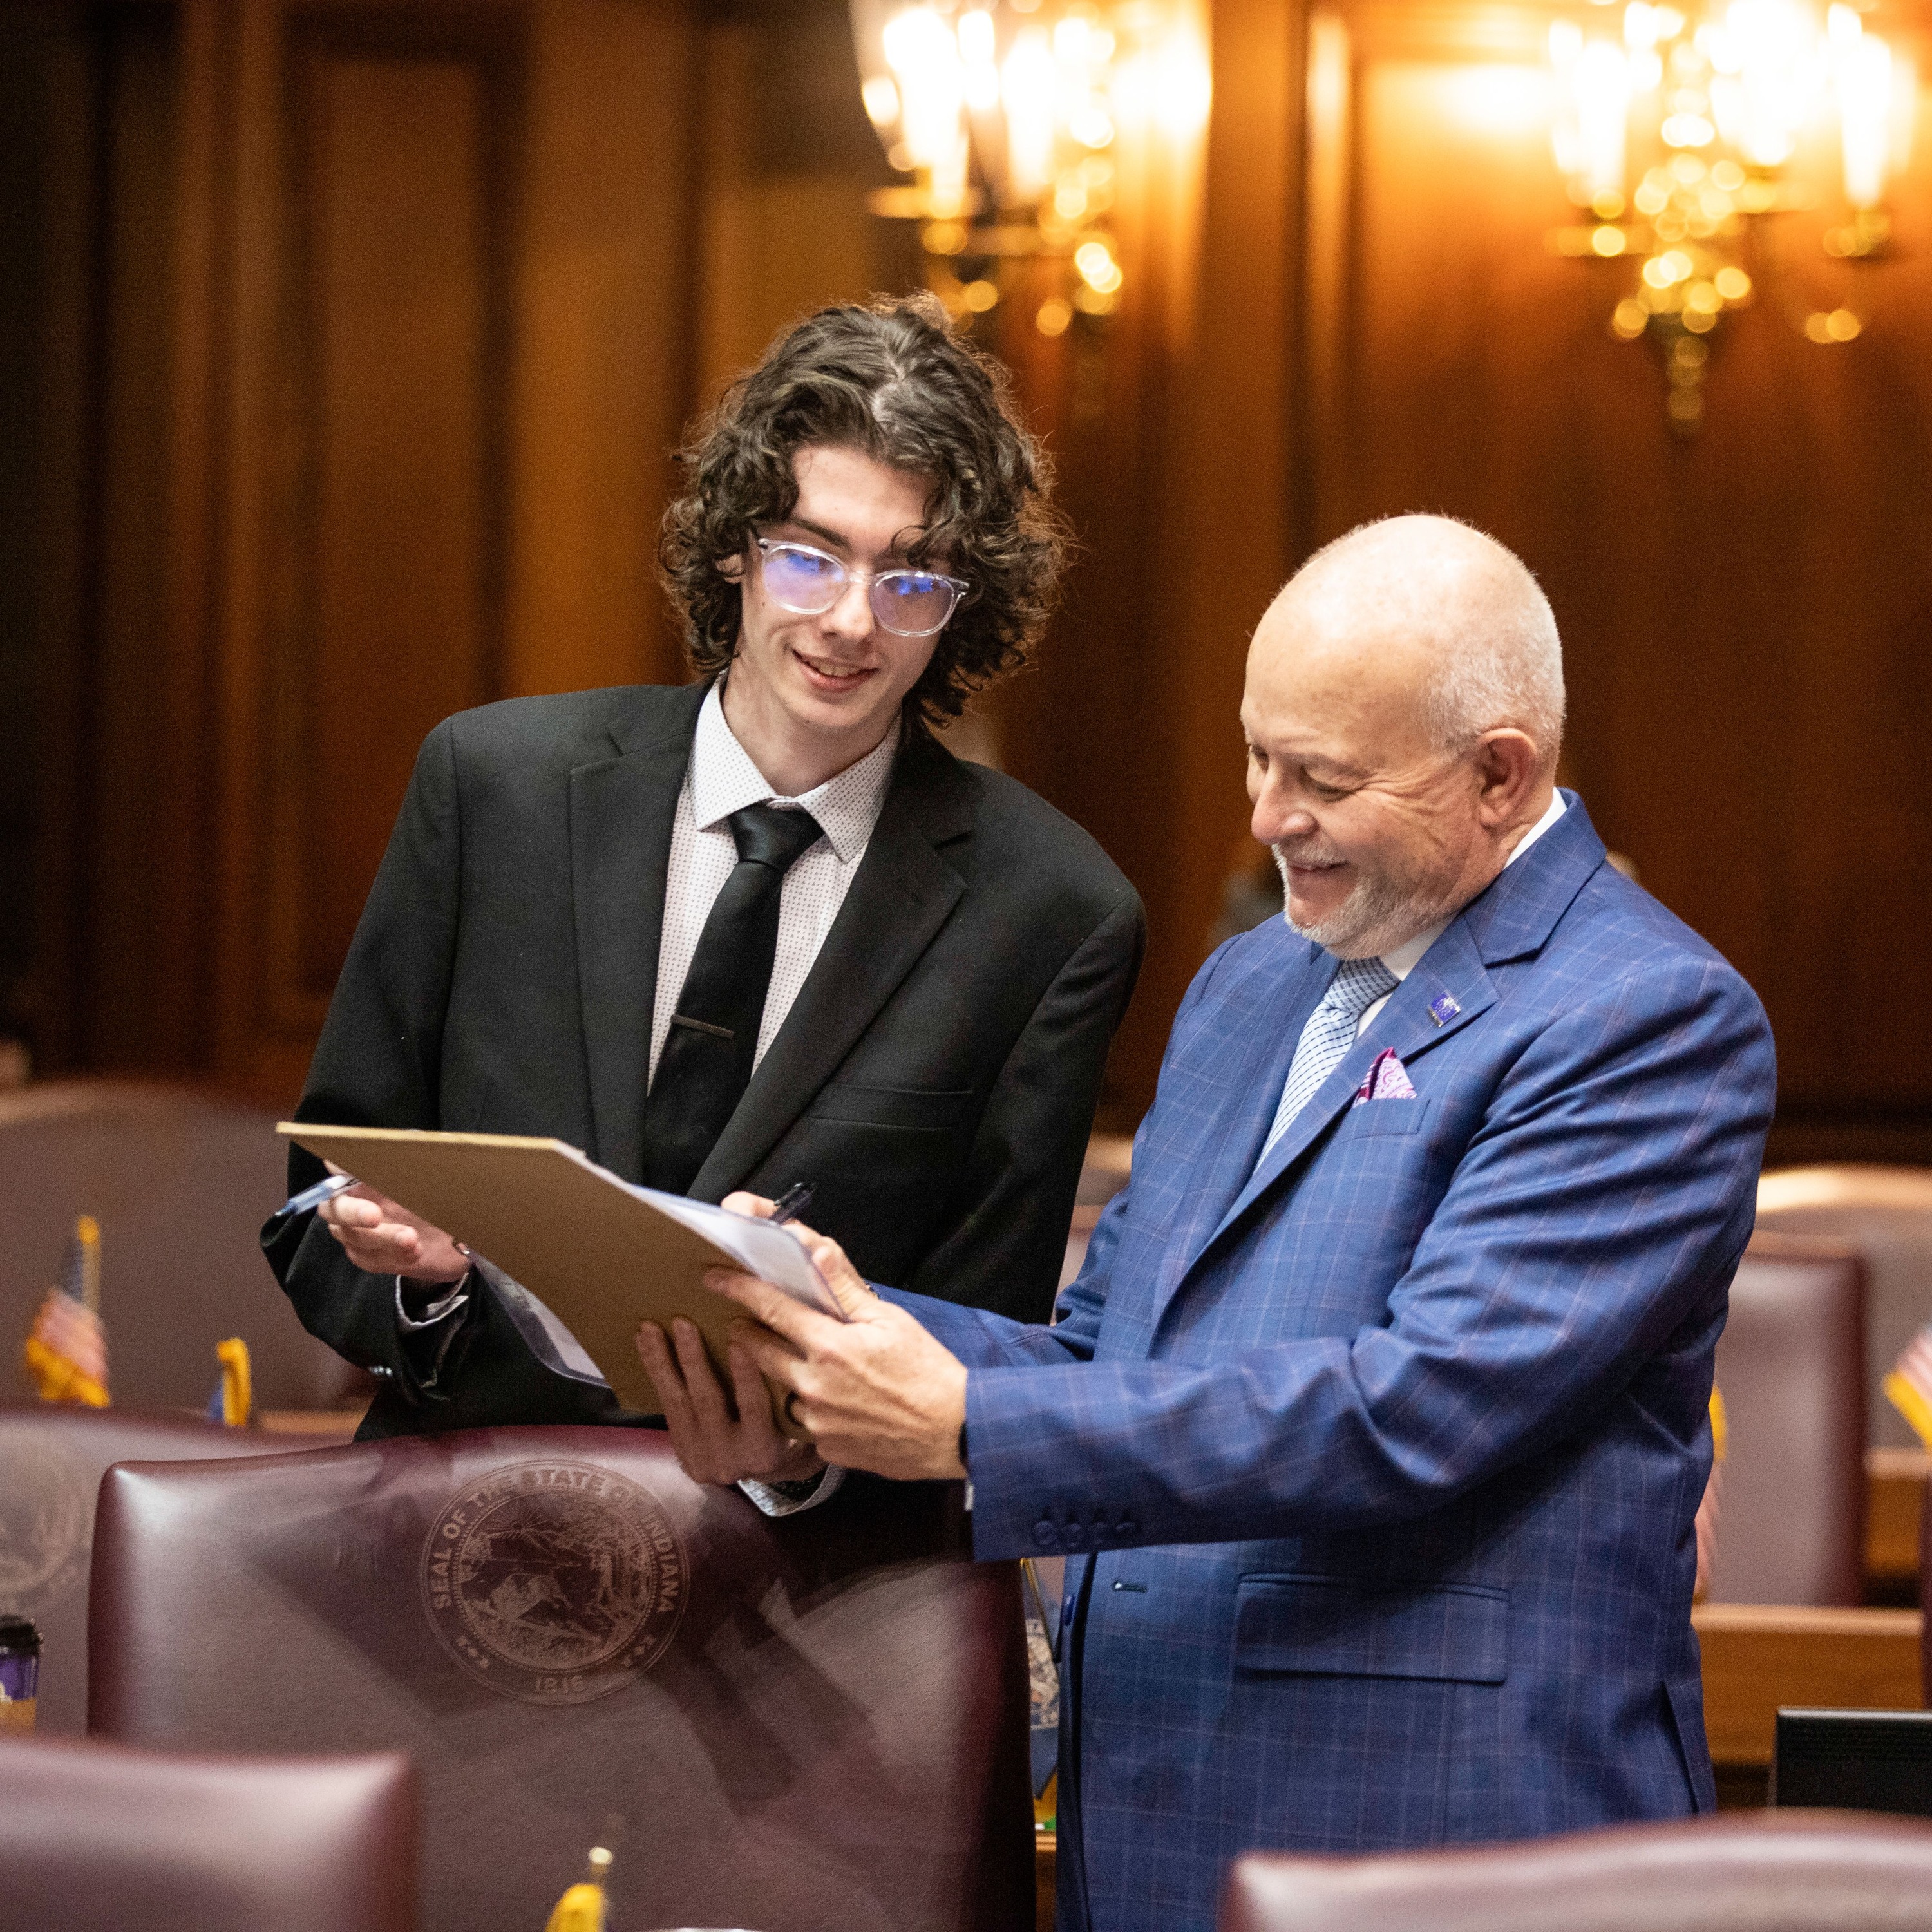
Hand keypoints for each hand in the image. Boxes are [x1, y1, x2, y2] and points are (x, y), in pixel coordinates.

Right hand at [316, 1163, 471, 1283]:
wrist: (458, 1235)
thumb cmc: (439, 1196)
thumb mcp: (431, 1174)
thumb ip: (411, 1158)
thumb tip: (404, 1143)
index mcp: (365, 1178)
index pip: (339, 1168)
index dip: (337, 1168)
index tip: (341, 1166)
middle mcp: (355, 1204)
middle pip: (334, 1208)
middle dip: (352, 1212)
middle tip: (374, 1215)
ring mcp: (359, 1233)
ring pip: (355, 1238)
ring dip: (384, 1238)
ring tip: (411, 1238)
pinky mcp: (371, 1257)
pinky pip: (372, 1260)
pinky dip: (393, 1256)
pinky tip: (414, 1251)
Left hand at [634, 1317, 825, 1488]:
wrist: (762, 1471)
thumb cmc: (786, 1431)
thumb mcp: (792, 1419)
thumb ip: (783, 1390)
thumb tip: (776, 1334)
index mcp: (763, 1452)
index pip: (753, 1407)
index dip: (745, 1373)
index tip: (737, 1339)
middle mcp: (729, 1460)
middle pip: (707, 1402)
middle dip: (692, 1359)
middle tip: (682, 1323)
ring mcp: (701, 1459)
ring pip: (677, 1403)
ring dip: (661, 1362)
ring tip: (650, 1329)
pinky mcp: (682, 1453)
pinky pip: (665, 1407)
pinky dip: (655, 1373)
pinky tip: (644, 1346)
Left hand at [705, 1221, 967, 1483]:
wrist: (955, 1433)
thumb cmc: (927, 1370)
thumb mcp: (891, 1321)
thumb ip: (847, 1289)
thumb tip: (817, 1253)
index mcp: (830, 1346)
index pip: (772, 1309)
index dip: (739, 1290)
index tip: (715, 1278)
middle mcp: (815, 1385)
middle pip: (760, 1353)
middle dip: (749, 1335)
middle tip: (745, 1324)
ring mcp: (817, 1422)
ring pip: (785, 1391)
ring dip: (789, 1377)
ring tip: (814, 1369)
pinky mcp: (826, 1450)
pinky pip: (807, 1425)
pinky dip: (816, 1411)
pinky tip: (842, 1405)